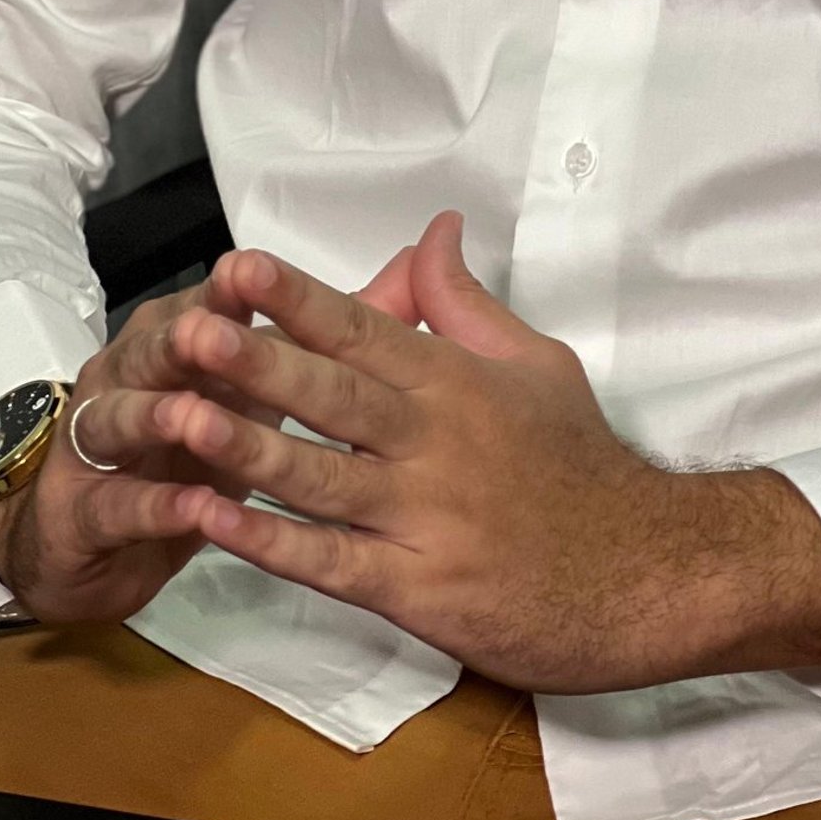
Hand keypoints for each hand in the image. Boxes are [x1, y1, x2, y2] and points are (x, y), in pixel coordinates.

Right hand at [0, 242, 430, 620]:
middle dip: (191, 342)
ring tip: (194, 418)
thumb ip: (334, 322)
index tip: (256, 270)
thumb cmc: (192, 437)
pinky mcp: (86, 512)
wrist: (91, 528)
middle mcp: (133, 371)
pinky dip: (154, 506)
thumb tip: (415, 261)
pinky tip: (189, 508)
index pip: (211, 302)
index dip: (234, 292)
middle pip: (161, 349)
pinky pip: (119, 506)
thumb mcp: (258, 377)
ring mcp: (100, 441)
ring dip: (158, 418)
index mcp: (179, 331)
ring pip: (124, 419)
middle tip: (214, 333)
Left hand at [124, 213, 820, 691]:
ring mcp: (420, 519)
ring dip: (244, 449)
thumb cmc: (582, 463)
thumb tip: (433, 229)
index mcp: (456, 380)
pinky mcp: (413, 590)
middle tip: (192, 329)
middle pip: (331, 396)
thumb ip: (467, 303)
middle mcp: (432, 442)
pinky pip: (328, 563)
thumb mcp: (537, 362)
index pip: (364, 328)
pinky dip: (268, 543)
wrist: (641, 575)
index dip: (297, 298)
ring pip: (317, 478)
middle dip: (257, 361)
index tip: (238, 266)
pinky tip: (213, 522)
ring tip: (179, 418)